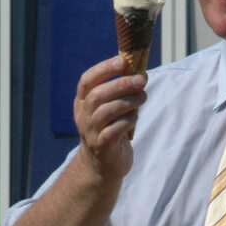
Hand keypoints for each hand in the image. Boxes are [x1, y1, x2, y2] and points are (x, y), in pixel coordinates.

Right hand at [73, 55, 146, 179]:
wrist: (102, 165)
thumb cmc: (111, 129)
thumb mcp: (112, 108)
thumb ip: (122, 92)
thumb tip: (141, 74)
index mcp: (82, 101)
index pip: (86, 80)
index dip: (104, 69)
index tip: (122, 61)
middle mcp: (83, 115)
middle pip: (98, 95)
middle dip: (121, 84)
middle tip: (141, 81)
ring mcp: (90, 132)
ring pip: (106, 112)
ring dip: (128, 102)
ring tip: (143, 97)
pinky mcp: (102, 147)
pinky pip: (114, 130)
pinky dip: (128, 121)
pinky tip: (135, 118)